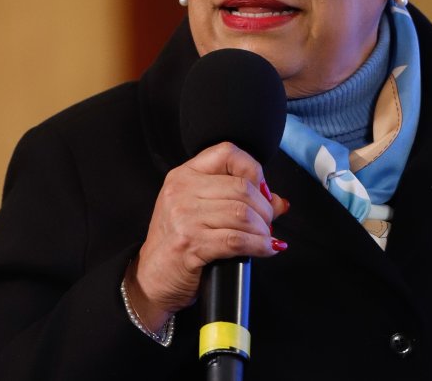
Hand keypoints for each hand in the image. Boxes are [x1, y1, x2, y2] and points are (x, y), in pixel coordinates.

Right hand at [124, 143, 288, 329]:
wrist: (151, 280)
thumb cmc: (179, 244)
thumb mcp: (202, 211)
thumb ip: (239, 200)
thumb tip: (279, 202)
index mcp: (184, 175)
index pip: (228, 152)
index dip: (254, 169)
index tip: (263, 191)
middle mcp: (181, 191)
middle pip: (242, 187)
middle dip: (265, 208)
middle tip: (268, 223)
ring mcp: (184, 218)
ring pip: (243, 214)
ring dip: (263, 229)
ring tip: (266, 238)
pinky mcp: (191, 244)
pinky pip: (238, 240)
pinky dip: (260, 246)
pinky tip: (267, 249)